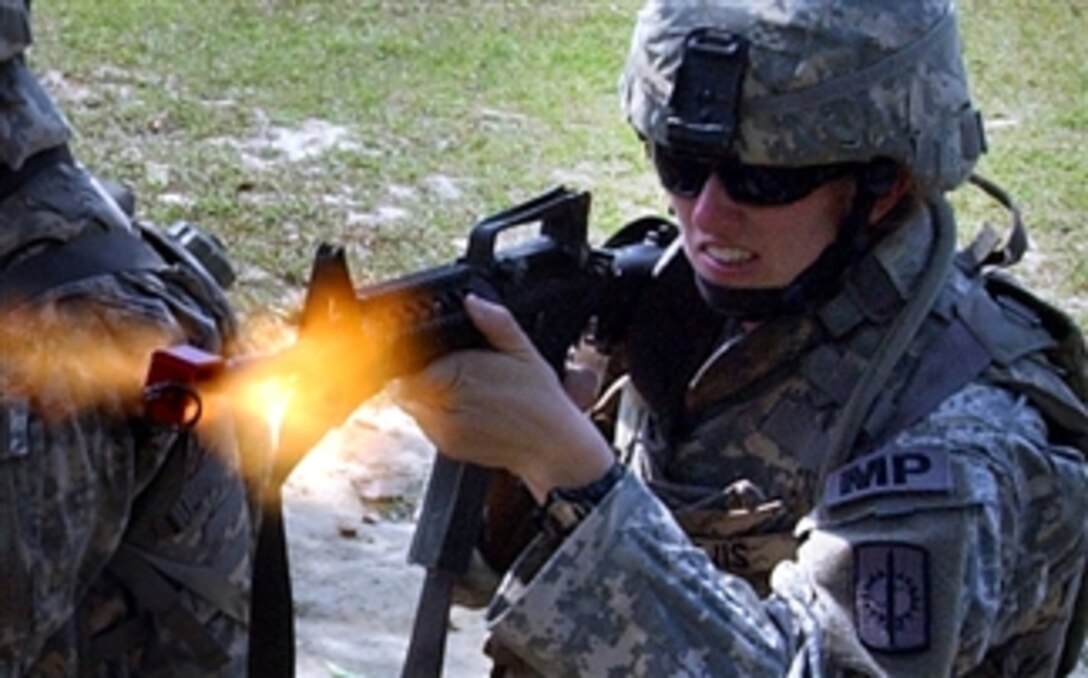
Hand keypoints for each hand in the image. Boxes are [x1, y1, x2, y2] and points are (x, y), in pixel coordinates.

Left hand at [392, 295, 613, 501]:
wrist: (552, 448)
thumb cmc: (542, 401)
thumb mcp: (525, 352)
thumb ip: (497, 323)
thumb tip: (473, 301)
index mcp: (458, 375)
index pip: (409, 365)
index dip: (416, 357)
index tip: (434, 355)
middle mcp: (445, 405)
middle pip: (407, 385)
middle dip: (422, 375)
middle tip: (453, 372)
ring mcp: (444, 429)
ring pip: (414, 406)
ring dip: (428, 397)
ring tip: (462, 392)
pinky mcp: (447, 447)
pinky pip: (427, 426)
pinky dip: (438, 416)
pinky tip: (466, 410)